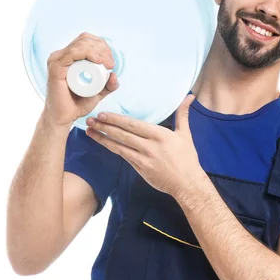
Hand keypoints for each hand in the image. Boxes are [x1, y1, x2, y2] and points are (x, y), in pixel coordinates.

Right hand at [43, 32, 119, 127]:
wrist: (64, 118)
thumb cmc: (77, 104)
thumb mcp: (98, 93)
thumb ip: (108, 86)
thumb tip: (114, 74)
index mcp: (68, 57)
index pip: (87, 40)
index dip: (102, 46)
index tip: (111, 63)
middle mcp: (61, 55)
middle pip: (85, 39)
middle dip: (103, 48)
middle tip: (111, 64)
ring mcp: (56, 60)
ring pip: (81, 44)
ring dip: (99, 51)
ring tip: (108, 64)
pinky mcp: (55, 67)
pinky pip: (73, 53)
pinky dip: (88, 53)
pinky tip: (98, 61)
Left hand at [85, 94, 203, 197]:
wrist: (187, 183)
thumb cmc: (187, 158)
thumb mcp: (185, 134)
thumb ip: (183, 114)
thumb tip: (189, 97)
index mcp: (160, 135)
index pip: (133, 125)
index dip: (116, 120)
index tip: (103, 114)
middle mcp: (150, 146)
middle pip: (123, 134)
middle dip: (105, 126)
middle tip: (90, 119)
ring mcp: (144, 159)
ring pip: (119, 146)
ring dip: (103, 138)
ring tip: (90, 131)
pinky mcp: (140, 169)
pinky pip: (123, 156)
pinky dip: (112, 149)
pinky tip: (103, 143)